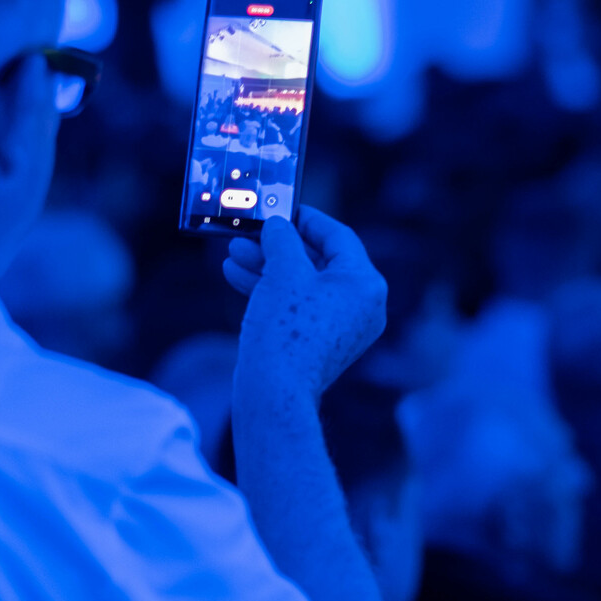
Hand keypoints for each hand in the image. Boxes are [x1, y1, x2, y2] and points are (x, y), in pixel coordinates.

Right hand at [224, 208, 386, 402]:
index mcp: (365, 284)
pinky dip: (271, 291)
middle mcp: (361, 306)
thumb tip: (279, 226)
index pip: (338, 236)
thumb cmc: (286, 329)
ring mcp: (341, 328)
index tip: (283, 208)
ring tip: (234, 254)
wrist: (274, 391)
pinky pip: (297, 307)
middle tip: (251, 234)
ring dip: (267, 267)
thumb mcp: (283, 270)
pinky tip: (237, 276)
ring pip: (302, 285)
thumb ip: (282, 239)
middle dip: (278, 246)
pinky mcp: (320, 344)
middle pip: (318, 261)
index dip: (307, 218)